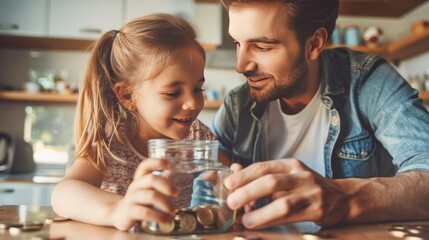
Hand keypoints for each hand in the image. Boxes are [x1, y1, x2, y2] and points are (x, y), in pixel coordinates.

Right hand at [110, 158, 178, 230]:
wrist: (119, 215)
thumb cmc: (139, 200)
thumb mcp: (148, 189)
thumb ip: (160, 181)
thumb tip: (172, 171)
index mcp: (140, 178)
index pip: (145, 165)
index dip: (157, 162)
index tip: (170, 165)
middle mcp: (135, 186)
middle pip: (151, 179)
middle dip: (167, 185)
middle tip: (177, 193)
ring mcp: (131, 198)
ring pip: (151, 196)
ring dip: (166, 204)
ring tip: (173, 212)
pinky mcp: (129, 212)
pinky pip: (145, 213)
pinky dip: (159, 217)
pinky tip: (167, 221)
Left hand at [224, 159, 347, 228]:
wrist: (342, 197)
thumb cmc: (307, 187)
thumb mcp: (286, 176)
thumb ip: (261, 175)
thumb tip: (234, 170)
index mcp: (290, 165)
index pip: (263, 167)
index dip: (244, 175)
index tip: (228, 183)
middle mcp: (301, 176)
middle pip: (271, 181)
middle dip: (248, 191)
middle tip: (232, 201)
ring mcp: (311, 193)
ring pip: (283, 202)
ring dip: (261, 212)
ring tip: (245, 219)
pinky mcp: (317, 210)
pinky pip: (292, 217)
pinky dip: (273, 220)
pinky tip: (260, 224)